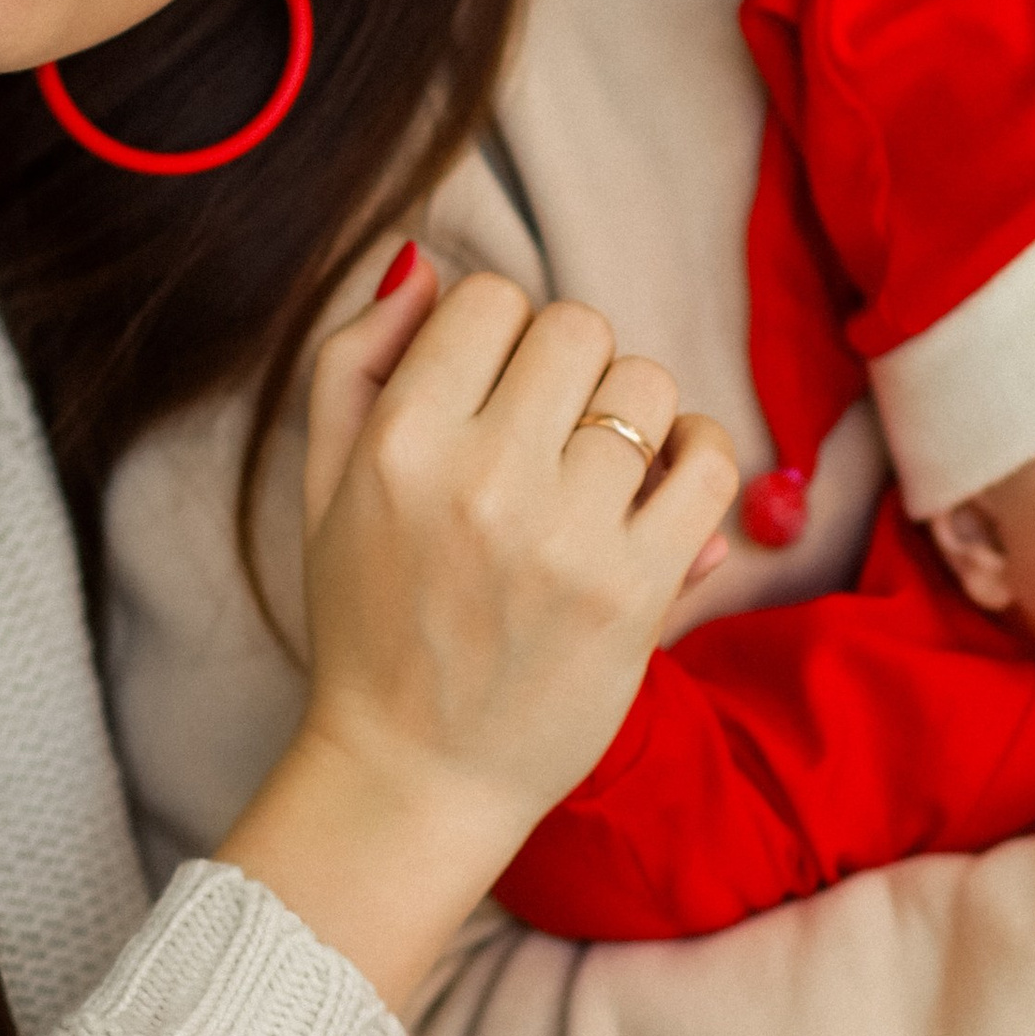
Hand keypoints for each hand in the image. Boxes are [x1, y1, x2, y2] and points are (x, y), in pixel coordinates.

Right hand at [222, 255, 735, 1008]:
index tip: (492, 393)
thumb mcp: (325, 480)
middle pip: (578, 325)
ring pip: (647, 385)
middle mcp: (483, 480)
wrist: (414, 775)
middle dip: (569, 367)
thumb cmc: (370, 620)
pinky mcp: (637, 592)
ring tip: (598, 472)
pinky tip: (660, 490)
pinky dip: (698, 459)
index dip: (498, 334)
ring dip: (632, 415)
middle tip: (548, 433)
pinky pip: (709, 463)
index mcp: (400, 443)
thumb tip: (425, 260)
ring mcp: (567, 537)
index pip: (489, 297)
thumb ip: (357, 356)